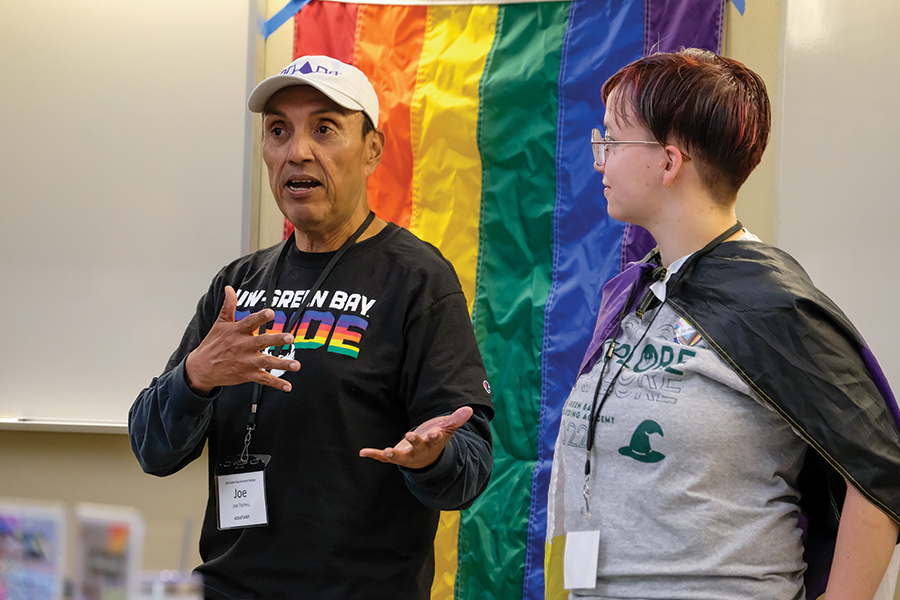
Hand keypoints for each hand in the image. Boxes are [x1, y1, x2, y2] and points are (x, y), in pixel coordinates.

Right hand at [184, 285, 299, 394]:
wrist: (201, 368)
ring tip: (296, 365)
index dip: (260, 317)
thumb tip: (229, 288)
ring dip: (282, 364)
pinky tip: (288, 387)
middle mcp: (242, 346)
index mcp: (236, 332)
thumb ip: (229, 306)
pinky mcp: (247, 375)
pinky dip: (276, 383)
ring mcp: (245, 362)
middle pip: (261, 342)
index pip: (250, 322)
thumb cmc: (213, 344)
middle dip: (276, 340)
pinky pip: (263, 379)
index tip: (271, 312)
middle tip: (290, 338)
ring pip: (266, 362)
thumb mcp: (220, 323)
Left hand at [359, 406, 473, 468]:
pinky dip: (374, 455)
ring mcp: (408, 455)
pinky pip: (384, 458)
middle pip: (419, 447)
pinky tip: (363, 452)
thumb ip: (457, 419)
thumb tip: (469, 409)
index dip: (435, 436)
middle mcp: (421, 451)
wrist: (428, 457)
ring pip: (402, 457)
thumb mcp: (447, 428)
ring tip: (388, 452)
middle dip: (415, 442)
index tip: (434, 433)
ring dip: (394, 454)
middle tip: (410, 435)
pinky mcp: (397, 456)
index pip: (436, 439)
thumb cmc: (437, 437)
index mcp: (434, 442)